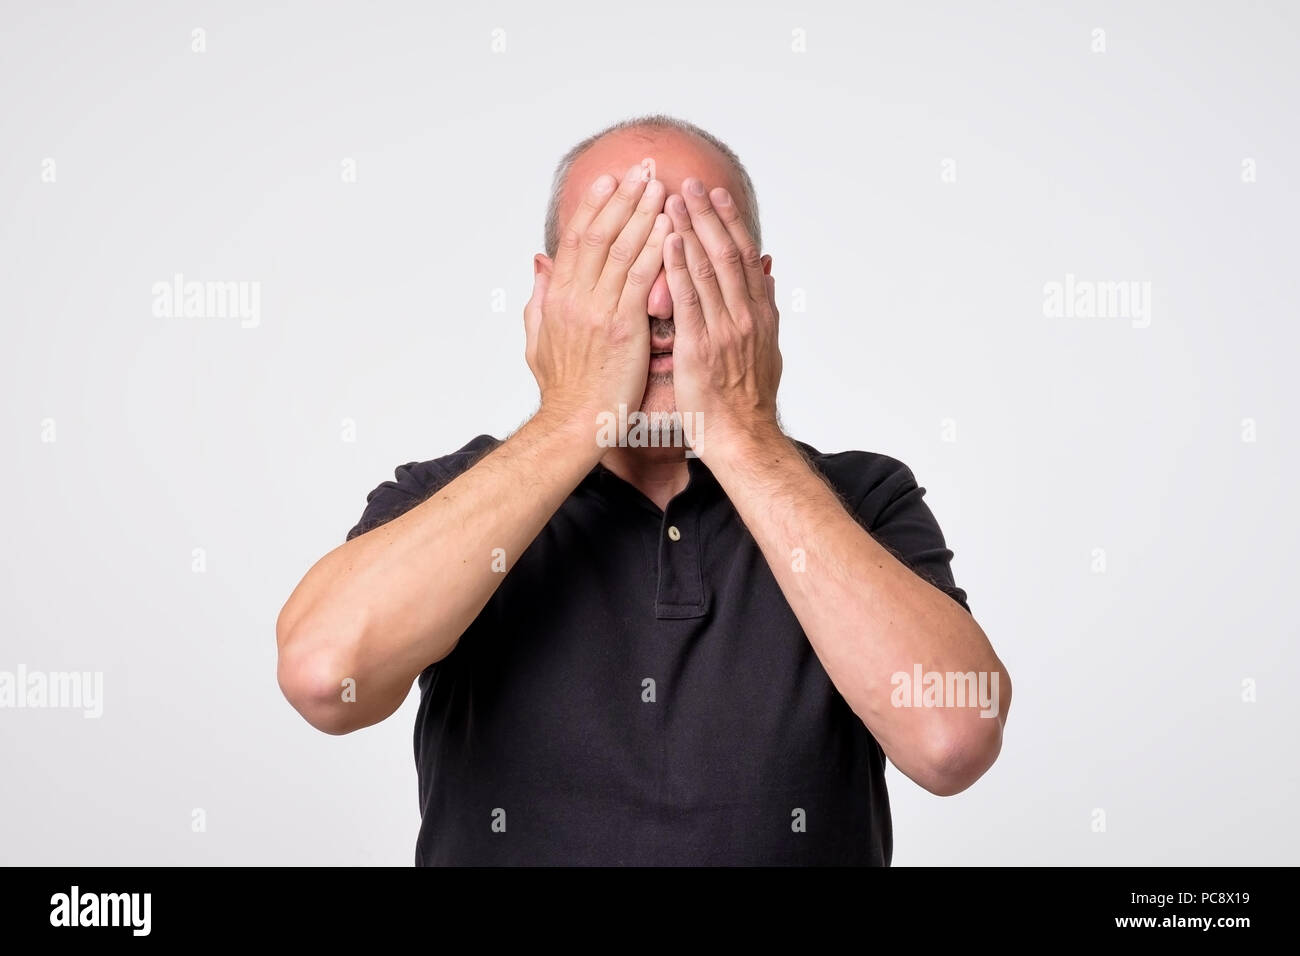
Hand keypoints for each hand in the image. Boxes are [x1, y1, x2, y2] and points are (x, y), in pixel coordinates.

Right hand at [524, 161, 670, 430]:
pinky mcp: (624, 329)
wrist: (575, 425)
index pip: (575, 239)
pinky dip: (656, 251)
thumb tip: (539, 262)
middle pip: (599, 234)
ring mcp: (599, 312)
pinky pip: (642, 280)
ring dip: (643, 215)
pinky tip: (671, 229)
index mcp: (558, 298)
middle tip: (642, 170)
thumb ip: (539, 297)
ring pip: (621, 250)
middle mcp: (576, 298)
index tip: (610, 181)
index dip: (594, 206)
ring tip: (661, 187)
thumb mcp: (537, 339)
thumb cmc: (564, 389)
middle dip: (622, 198)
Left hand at [662, 178, 782, 459]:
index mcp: (760, 315)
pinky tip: (668, 240)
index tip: (717, 196)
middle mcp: (746, 316)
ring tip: (673, 199)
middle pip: (728, 252)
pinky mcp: (700, 347)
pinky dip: (679, 265)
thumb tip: (768, 277)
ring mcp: (725, 330)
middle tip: (691, 184)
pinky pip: (688, 298)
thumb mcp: (768, 351)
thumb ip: (765, 311)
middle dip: (708, 215)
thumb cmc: (747, 402)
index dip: (731, 223)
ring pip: (709, 267)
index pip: (746, 257)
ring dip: (690, 229)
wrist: (743, 439)